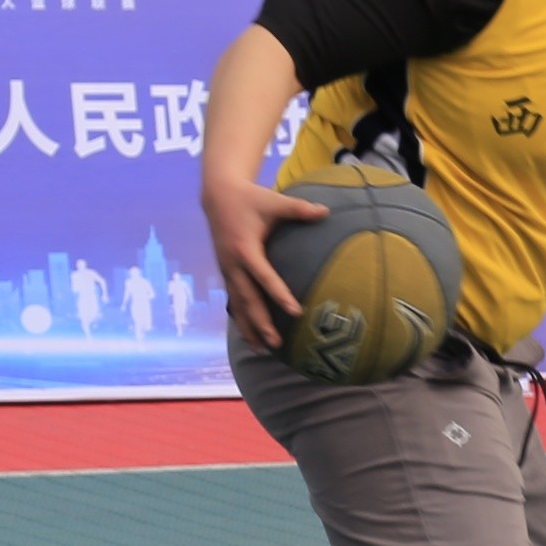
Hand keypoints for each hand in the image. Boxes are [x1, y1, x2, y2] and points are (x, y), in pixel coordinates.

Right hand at [203, 178, 328, 350]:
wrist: (218, 196)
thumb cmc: (250, 198)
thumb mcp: (273, 200)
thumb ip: (299, 209)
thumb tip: (326, 211)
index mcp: (245, 249)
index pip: (263, 277)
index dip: (279, 295)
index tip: (295, 312)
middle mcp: (233, 264)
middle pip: (247, 299)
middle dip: (261, 323)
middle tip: (276, 343)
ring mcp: (227, 270)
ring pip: (237, 305)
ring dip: (248, 327)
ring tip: (261, 349)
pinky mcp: (226, 273)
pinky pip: (233, 300)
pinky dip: (241, 318)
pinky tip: (250, 335)